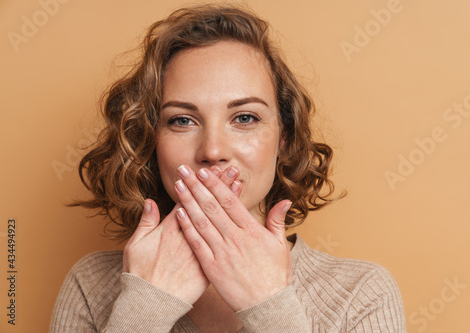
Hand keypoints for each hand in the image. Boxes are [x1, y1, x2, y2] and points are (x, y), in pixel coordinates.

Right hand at [122, 166, 241, 304]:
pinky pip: (222, 246)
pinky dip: (231, 231)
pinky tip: (241, 220)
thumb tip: (149, 202)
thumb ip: (146, 222)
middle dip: (219, 186)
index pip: (188, 200)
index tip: (210, 170)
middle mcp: (188, 236)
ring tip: (239, 185)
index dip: (200, 184)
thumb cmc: (141, 273)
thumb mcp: (136, 245)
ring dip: (229, 203)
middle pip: (207, 207)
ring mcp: (199, 251)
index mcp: (170, 229)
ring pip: (218, 222)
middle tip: (232, 170)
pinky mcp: (208, 266)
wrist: (151, 302)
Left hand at [174, 165, 292, 310]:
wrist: (267, 304)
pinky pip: (197, 243)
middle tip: (184, 170)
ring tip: (178, 185)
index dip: (215, 184)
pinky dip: (187, 227)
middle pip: (212, 206)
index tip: (204, 171)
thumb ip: (278, 220)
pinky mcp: (212, 267)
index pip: (230, 201)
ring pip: (202, 221)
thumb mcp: (281, 245)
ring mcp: (222, 252)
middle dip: (196, 186)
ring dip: (188, 201)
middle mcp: (235, 238)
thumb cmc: (275, 275)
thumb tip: (285, 201)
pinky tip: (179, 213)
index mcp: (251, 230)